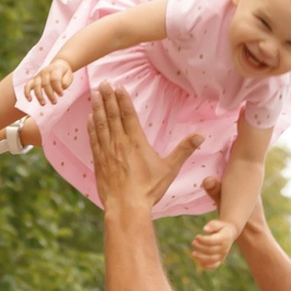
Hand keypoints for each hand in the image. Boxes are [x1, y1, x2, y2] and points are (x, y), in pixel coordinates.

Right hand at [28, 54, 76, 106]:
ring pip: (36, 85)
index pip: (54, 79)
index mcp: (55, 69)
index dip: (57, 88)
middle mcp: (45, 72)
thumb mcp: (69, 75)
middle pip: (45, 83)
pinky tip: (29, 100)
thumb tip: (62, 86)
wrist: (58, 65)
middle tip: (55, 102)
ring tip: (43, 104)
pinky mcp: (34, 80)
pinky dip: (27, 92)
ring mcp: (38, 76)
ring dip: (39, 95)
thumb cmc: (64, 73)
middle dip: (50, 94)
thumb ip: (66, 81)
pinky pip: (28, 85)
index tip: (61, 95)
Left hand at [85, 84, 199, 215]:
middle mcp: (119, 143)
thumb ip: (184, 150)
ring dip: (97, 108)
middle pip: (112, 115)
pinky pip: (93, 140)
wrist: (127, 207)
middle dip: (107, 98)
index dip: (123, 99)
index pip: (128, 115)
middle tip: (103, 83)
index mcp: (136, 142)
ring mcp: (107, 152)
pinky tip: (89, 119)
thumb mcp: (170, 168)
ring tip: (94, 95)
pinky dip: (91, 128)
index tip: (118, 87)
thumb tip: (201, 136)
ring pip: (101, 125)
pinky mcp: (99, 162)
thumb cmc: (149, 189)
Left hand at [191, 216, 243, 272]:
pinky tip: (200, 263)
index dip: (202, 240)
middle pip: (210, 250)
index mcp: (225, 238)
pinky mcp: (221, 259)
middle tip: (193, 243)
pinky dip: (207, 266)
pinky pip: (215, 265)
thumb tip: (205, 229)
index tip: (197, 236)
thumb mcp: (218, 223)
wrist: (230, 233)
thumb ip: (212, 225)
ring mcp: (223, 255)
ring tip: (193, 254)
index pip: (211, 241)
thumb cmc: (221, 227)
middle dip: (199, 247)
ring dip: (201, 257)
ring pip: (211, 259)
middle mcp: (225, 248)